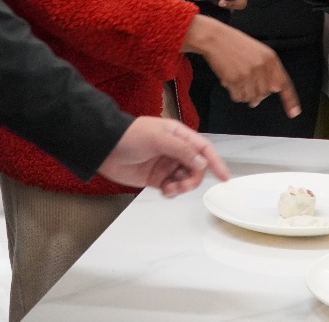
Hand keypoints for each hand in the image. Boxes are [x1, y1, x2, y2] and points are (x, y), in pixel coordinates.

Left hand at [97, 117, 229, 196]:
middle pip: (196, 167)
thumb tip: (201, 162)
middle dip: (194, 178)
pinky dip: (172, 192)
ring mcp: (165, 165)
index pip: (203, 148)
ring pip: (185, 179)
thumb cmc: (129, 136)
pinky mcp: (156, 178)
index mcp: (178, 135)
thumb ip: (181, 150)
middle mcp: (175, 150)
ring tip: (171, 189)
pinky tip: (165, 191)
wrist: (105, 148)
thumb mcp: (158, 138)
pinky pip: (172, 188)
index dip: (215, 162)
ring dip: (182, 187)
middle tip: (184, 185)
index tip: (224, 177)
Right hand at [183, 15, 300, 117]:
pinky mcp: (235, 79)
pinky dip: (234, 93)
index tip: (294, 112)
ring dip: (245, 94)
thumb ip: (268, 70)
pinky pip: (238, 97)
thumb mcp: (259, 52)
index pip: (284, 83)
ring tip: (238, 80)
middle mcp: (262, 67)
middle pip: (265, 94)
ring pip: (252, 98)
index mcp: (271, 59)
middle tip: (248, 84)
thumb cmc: (236, 44)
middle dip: (257, 94)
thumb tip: (269, 92)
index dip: (290, 100)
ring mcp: (248, 74)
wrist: (216, 39)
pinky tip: (231, 81)